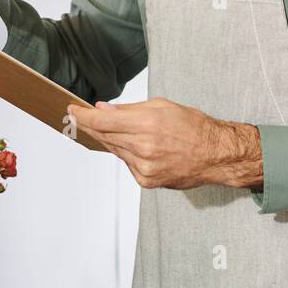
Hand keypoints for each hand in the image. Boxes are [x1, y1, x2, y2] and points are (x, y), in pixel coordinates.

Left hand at [68, 98, 263, 190]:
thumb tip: (103, 109)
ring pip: (115, 150)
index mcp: (146, 124)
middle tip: (81, 118)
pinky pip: (128, 164)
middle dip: (91, 126)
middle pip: (104, 136)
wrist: (215, 154)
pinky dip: (128, 154)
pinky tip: (140, 148)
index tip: (72, 111)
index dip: (83, 116)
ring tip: (123, 130)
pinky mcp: (147, 180)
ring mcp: (144, 167)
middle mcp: (143, 147)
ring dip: (112, 140)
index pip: (102, 121)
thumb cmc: (193, 126)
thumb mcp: (162, 106)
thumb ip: (129, 110)